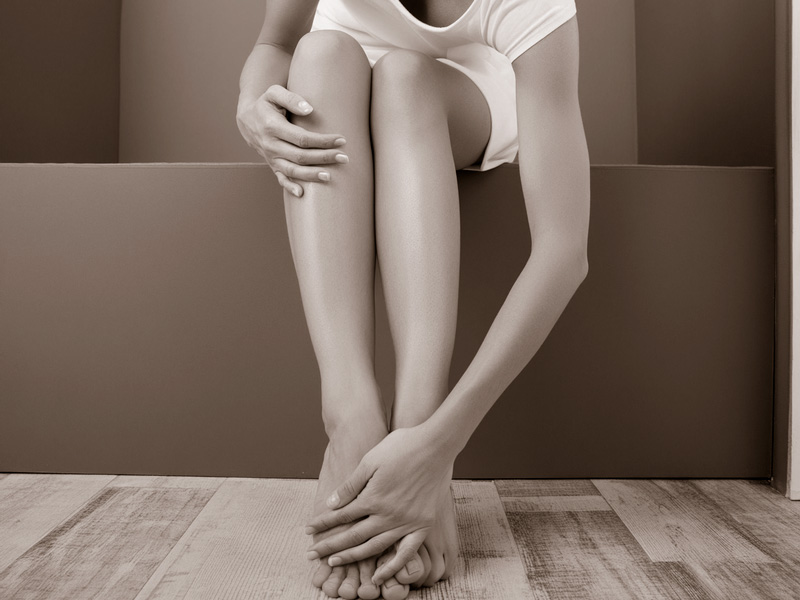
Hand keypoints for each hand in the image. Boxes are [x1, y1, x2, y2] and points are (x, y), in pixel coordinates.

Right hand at [236, 84, 348, 196]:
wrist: (247, 119)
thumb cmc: (265, 104)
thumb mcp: (274, 93)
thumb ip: (291, 98)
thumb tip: (309, 109)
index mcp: (272, 127)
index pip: (302, 138)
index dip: (322, 141)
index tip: (341, 140)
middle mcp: (271, 145)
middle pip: (301, 156)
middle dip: (324, 158)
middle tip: (344, 158)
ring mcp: (271, 157)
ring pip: (293, 170)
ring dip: (312, 175)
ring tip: (330, 176)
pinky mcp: (272, 165)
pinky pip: (280, 178)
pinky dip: (290, 187)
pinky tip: (302, 193)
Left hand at [304, 425, 454, 585]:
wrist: (436, 445)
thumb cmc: (401, 447)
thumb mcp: (370, 460)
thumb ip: (351, 485)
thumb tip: (331, 504)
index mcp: (373, 498)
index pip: (341, 517)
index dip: (323, 523)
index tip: (309, 529)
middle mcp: (388, 515)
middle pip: (353, 536)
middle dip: (329, 546)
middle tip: (311, 554)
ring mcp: (406, 523)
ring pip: (374, 548)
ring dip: (352, 557)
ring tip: (334, 563)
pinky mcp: (423, 525)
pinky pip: (406, 553)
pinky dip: (392, 567)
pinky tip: (378, 577)